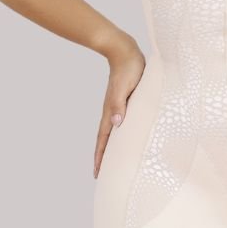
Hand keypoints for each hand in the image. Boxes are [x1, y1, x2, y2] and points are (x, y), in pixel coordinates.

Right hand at [93, 34, 145, 178]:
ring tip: (114, 162)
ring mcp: (119, 107)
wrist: (125, 51)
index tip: (98, 173)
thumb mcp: (125, 87)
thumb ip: (120, 103)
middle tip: (104, 175)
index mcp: (111, 111)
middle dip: (104, 158)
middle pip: (106, 140)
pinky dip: (122, 134)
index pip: (104, 140)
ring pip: (114, 133)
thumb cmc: (128, 69)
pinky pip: (122, 123)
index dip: (100, 157)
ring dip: (112, 147)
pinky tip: (128, 137)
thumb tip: (116, 122)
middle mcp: (113, 112)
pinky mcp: (126, 102)